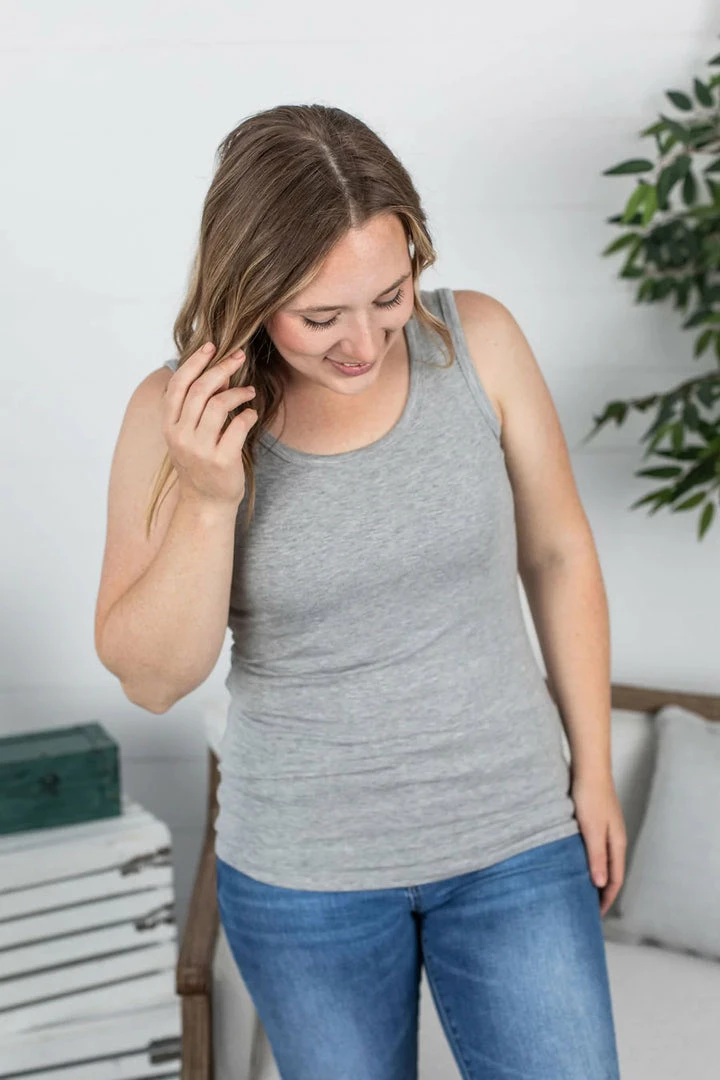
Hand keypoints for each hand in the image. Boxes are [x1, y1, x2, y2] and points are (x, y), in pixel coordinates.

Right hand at [162, 342, 257, 507]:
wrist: (206, 504)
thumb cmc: (201, 464)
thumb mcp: (188, 435)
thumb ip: (196, 408)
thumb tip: (216, 374)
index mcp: (169, 426)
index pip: (178, 385)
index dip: (194, 362)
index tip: (212, 346)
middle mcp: (180, 436)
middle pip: (200, 390)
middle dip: (222, 368)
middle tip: (239, 358)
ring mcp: (200, 449)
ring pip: (219, 405)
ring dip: (238, 392)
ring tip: (249, 391)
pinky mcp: (221, 460)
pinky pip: (238, 425)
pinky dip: (248, 415)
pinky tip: (251, 415)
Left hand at [570, 772, 626, 917]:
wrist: (589, 766)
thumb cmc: (589, 796)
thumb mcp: (591, 830)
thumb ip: (596, 857)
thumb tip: (601, 884)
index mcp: (616, 843)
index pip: (615, 879)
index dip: (606, 899)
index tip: (594, 916)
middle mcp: (614, 838)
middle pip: (611, 872)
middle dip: (601, 891)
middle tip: (587, 908)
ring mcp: (606, 828)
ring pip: (602, 859)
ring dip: (594, 876)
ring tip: (580, 889)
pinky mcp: (596, 820)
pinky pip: (594, 847)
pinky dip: (588, 860)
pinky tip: (574, 861)